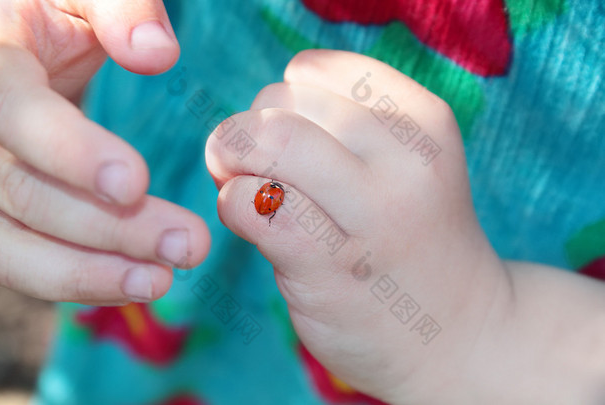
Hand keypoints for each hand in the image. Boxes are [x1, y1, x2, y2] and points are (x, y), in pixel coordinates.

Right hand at [0, 0, 209, 304]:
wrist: (11, 43)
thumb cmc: (52, 15)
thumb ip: (119, 8)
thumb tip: (158, 52)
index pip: (12, 109)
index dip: (70, 151)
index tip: (135, 183)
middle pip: (22, 191)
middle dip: (109, 227)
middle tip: (187, 245)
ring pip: (12, 243)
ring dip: (89, 271)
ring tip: (160, 280)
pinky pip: (21, 259)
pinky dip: (77, 277)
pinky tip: (132, 283)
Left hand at [206, 50, 510, 402]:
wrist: (458, 334)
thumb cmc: (411, 242)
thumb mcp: (405, 166)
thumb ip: (337, 130)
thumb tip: (246, 124)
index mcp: (422, 121)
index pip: (314, 70)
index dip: (280, 100)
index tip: (284, 139)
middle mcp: (404, 161)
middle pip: (281, 103)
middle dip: (246, 132)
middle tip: (247, 167)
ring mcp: (371, 215)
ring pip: (266, 142)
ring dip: (231, 164)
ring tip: (244, 192)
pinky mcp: (330, 265)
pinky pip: (250, 203)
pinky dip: (232, 205)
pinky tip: (251, 225)